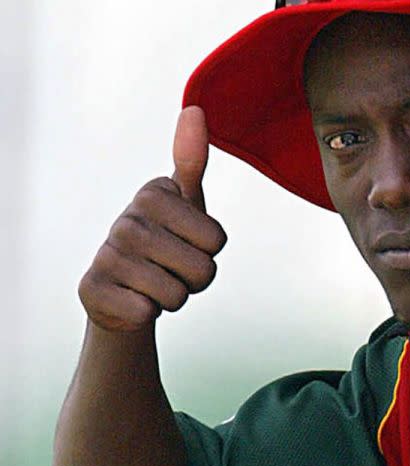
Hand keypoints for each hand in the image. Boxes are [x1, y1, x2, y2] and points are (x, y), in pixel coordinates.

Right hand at [79, 106, 226, 332]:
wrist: (123, 288)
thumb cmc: (165, 239)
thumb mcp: (185, 201)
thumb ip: (192, 159)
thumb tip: (195, 109)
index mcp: (154, 195)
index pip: (217, 241)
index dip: (210, 251)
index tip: (188, 241)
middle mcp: (126, 220)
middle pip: (203, 271)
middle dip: (196, 279)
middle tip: (173, 268)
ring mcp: (107, 255)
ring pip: (177, 295)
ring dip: (174, 297)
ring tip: (155, 282)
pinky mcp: (92, 289)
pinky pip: (147, 313)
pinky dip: (147, 313)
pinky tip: (133, 299)